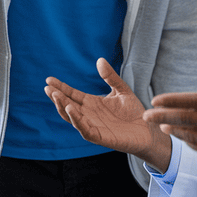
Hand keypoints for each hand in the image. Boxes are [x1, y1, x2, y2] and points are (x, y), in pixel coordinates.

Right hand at [45, 58, 171, 172]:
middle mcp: (89, 115)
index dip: (61, 87)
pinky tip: (71, 109)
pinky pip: (84, 129)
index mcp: (92, 104)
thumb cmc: (134, 112)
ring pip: (72, 118)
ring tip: (56, 96)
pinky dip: (76, 120)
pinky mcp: (100, 136)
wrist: (148, 129)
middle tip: (48, 87)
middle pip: (67, 105)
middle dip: (57, 96)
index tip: (49, 79)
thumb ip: (111, 77)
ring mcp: (93, 126)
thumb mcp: (122, 90)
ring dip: (63, 107)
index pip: (72, 94)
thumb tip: (99, 60)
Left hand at [142, 52, 196, 165]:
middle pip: (187, 120)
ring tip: (162, 125)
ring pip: (191, 137)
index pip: (194, 101)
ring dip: (175, 131)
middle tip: (147, 115)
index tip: (156, 99)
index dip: (172, 100)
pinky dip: (190, 144)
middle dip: (163, 116)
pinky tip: (184, 138)